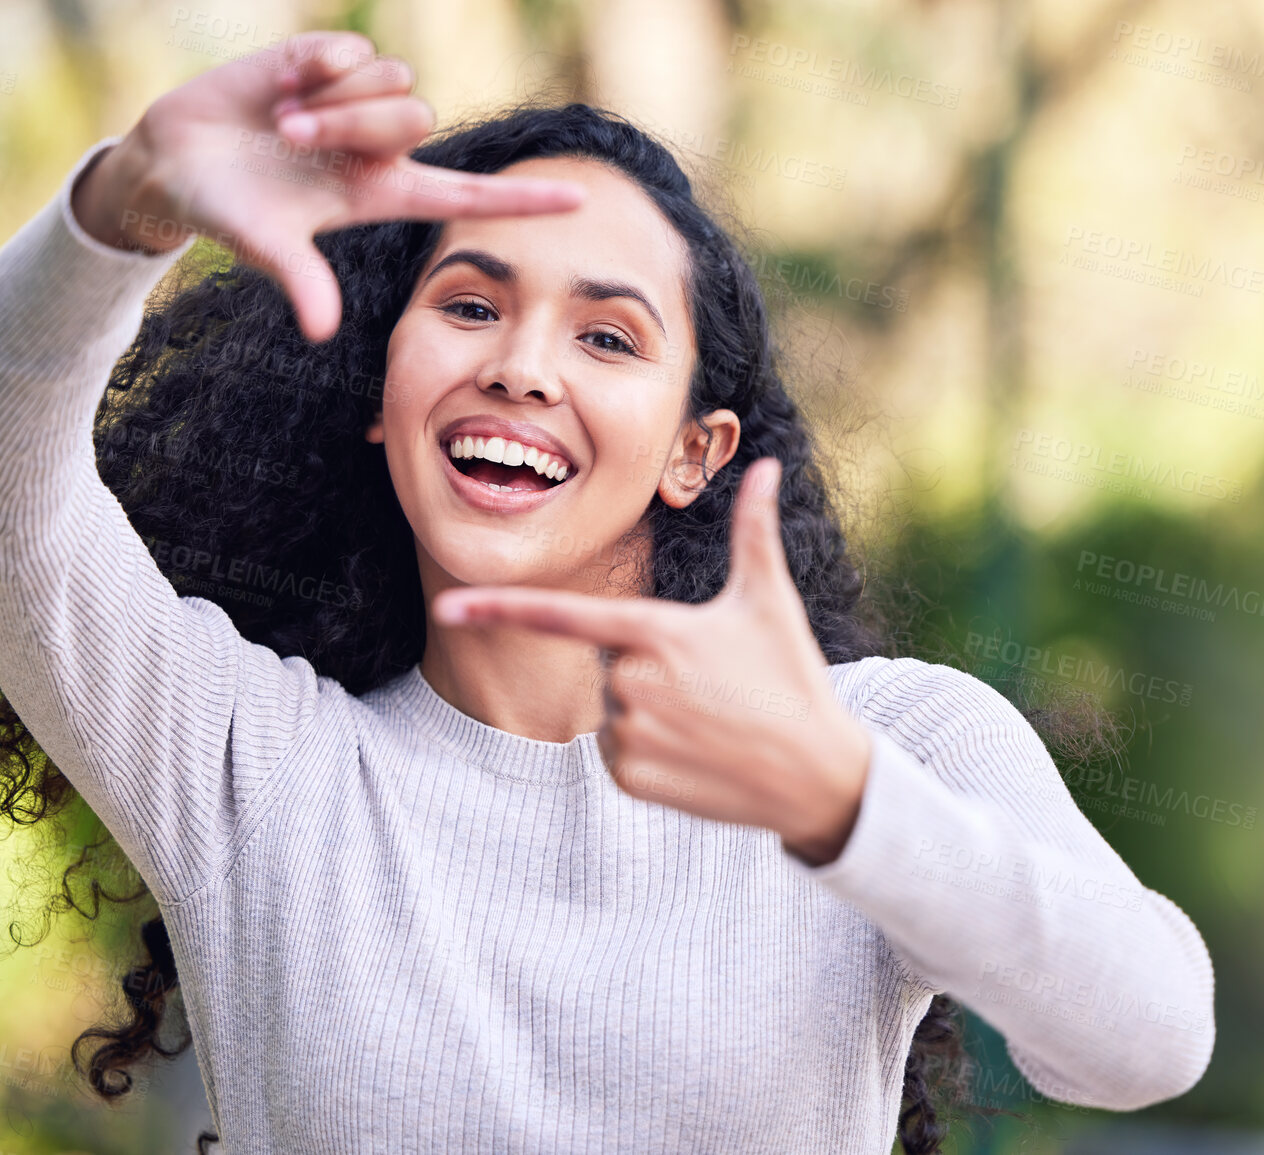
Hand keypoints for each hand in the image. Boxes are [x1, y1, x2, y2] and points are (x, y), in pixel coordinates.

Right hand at [71, 30, 585, 341]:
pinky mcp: (325, 59)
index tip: (582, 200)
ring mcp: (356, 100)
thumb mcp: (265, 245)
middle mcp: (380, 145)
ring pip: (393, 81)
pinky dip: (316, 66)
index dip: (523, 198)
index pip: (468, 193)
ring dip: (332, 101)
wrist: (174, 160)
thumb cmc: (227, 211)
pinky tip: (284, 82)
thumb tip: (322, 332)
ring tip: (283, 120)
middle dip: (353, 127)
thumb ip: (301, 281)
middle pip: (417, 118)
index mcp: (381, 192)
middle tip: (295, 141)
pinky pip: (352, 49)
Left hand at [432, 457, 873, 864]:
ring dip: (648, 711)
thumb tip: (764, 465)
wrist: (816, 773)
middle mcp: (633, 682)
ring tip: (708, 719)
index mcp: (655, 632)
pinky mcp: (629, 777)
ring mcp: (629, 733)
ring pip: (612, 708)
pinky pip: (615, 754)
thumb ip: (753, 530)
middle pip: (608, 662)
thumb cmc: (792, 677)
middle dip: (648, 667)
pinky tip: (697, 754)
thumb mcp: (769, 600)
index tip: (447, 607)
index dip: (499, 608)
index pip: (562, 615)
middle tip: (709, 683)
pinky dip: (647, 753)